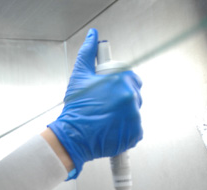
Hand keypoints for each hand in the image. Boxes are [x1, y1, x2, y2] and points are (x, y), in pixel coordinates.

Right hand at [47, 28, 142, 179]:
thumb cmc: (75, 108)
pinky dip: (125, 130)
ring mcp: (134, 117)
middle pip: (134, 96)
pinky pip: (135, 130)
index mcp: (121, 82)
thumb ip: (88, 53)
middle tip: (104, 107)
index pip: (132, 79)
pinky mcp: (135, 134)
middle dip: (121, 100)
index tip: (110, 92)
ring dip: (123, 115)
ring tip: (105, 119)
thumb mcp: (79, 76)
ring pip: (133, 112)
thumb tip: (93, 36)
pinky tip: (110, 129)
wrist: (72, 136)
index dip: (120, 85)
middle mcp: (131, 98)